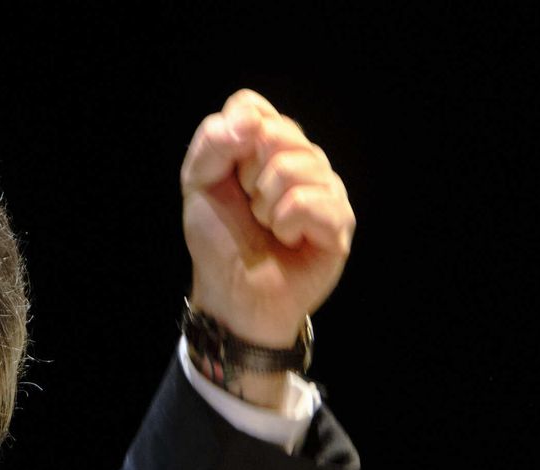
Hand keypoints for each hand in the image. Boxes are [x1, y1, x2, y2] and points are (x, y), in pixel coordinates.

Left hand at [181, 90, 354, 349]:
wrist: (232, 293)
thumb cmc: (220, 240)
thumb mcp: (199, 182)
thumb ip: (214, 140)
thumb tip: (252, 122)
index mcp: (270, 144)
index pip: (251, 105)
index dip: (231, 140)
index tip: (228, 176)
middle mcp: (304, 158)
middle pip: (275, 132)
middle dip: (248, 176)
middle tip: (250, 207)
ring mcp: (327, 188)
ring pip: (292, 166)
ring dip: (265, 205)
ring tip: (268, 226)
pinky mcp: (340, 220)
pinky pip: (307, 201)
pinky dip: (285, 224)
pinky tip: (288, 240)